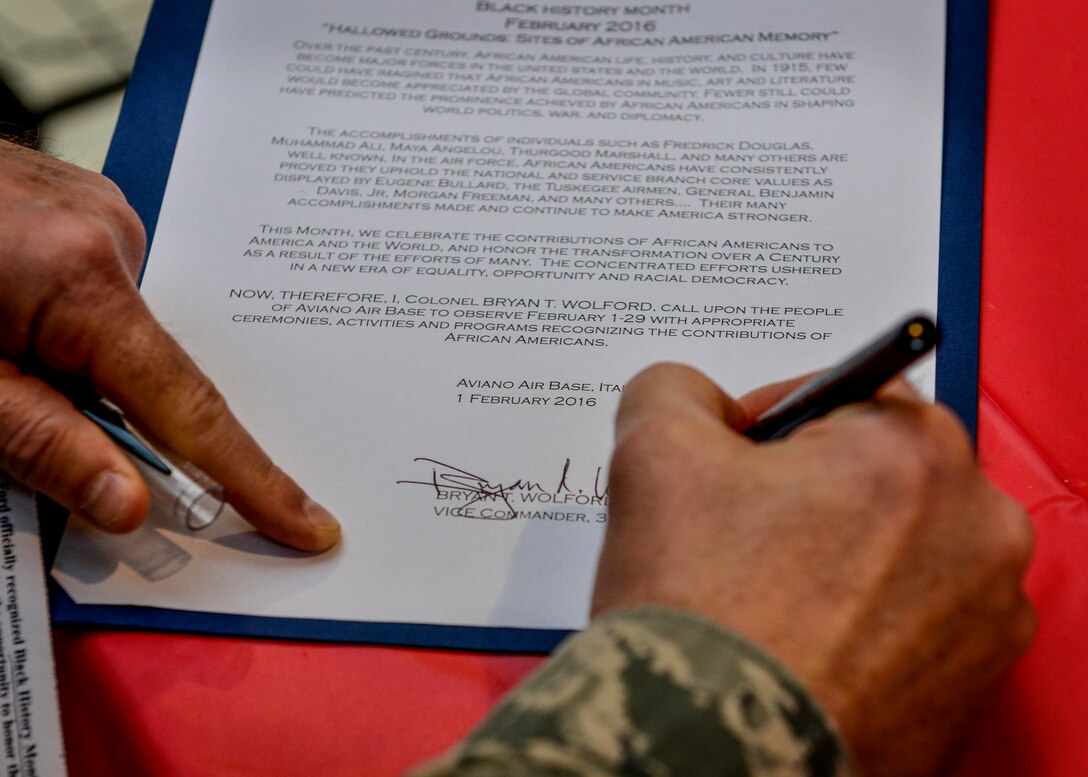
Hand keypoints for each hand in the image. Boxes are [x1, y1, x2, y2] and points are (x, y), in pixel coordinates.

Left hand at [0, 139, 339, 549]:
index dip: (253, 478)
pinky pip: (102, 291)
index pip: (191, 408)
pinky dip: (74, 328)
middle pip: (154, 368)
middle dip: (121, 418)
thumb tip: (127, 503)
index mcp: (84, 278)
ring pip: (121, 331)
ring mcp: (97, 212)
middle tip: (25, 414)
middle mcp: (110, 234)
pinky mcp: (76, 207)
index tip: (306, 523)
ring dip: (81, 368)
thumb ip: (39, 444)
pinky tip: (12, 318)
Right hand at [593, 363, 1033, 775]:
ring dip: (843, 555)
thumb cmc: (698, 604)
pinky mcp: (975, 687)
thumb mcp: (653, 452)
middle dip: (810, 491)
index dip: (768, 427)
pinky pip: (917, 622)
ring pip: (901, 548)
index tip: (734, 470)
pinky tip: (807, 643)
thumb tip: (697, 400)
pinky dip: (868, 622)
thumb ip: (674, 389)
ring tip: (771, 598)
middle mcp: (980, 526)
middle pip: (877, 474)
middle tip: (744, 538)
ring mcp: (988, 616)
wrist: (715, 752)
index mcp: (914, 449)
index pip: (839, 396)